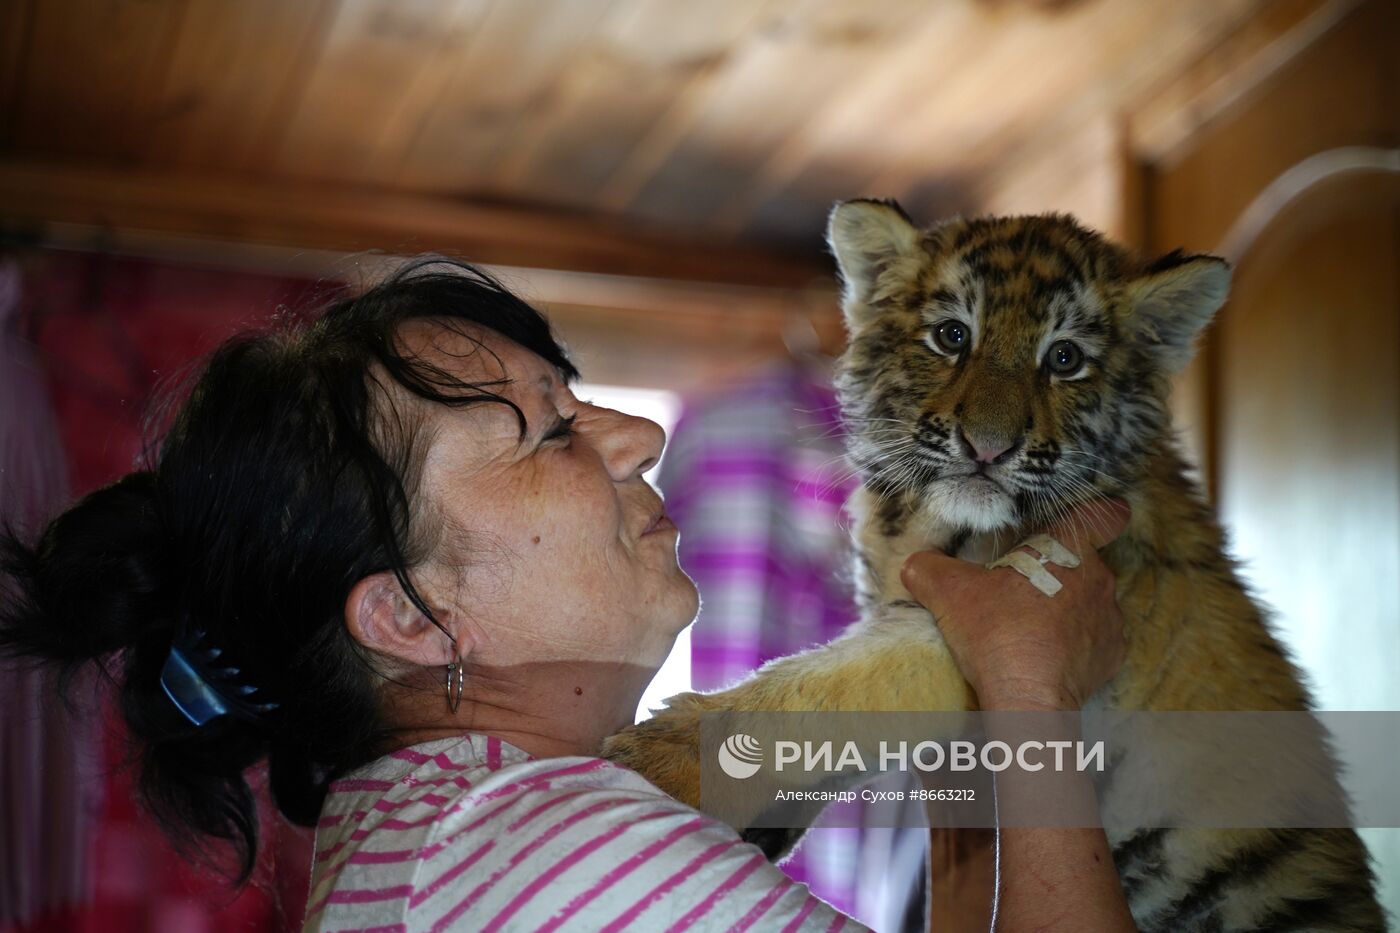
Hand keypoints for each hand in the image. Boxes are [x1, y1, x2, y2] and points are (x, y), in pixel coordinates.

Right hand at [900, 499, 1130, 710]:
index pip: (1104, 515)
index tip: (1082, 524)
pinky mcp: (1110, 658)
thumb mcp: (949, 592)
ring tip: (1031, 626)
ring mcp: (1109, 621)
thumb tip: (917, 565)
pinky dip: (1075, 644)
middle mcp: (1100, 581)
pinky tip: (1046, 653)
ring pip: (1090, 602)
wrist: (1027, 700)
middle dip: (1057, 570)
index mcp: (1069, 551)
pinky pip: (1095, 640)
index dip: (1098, 513)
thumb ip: (929, 568)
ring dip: (1066, 608)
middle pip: (1085, 563)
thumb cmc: (997, 635)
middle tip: (1021, 588)